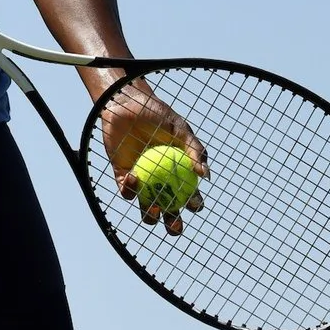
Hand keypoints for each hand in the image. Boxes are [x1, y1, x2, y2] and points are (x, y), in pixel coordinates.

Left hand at [98, 82, 208, 234]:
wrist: (127, 103)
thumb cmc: (158, 114)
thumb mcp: (181, 129)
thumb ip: (195, 150)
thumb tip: (206, 175)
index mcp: (180, 174)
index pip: (191, 196)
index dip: (194, 205)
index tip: (193, 202)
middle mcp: (162, 182)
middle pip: (170, 212)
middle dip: (174, 226)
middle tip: (174, 223)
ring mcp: (143, 182)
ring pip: (148, 210)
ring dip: (151, 215)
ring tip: (153, 207)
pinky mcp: (123, 177)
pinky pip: (127, 192)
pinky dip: (131, 189)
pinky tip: (134, 178)